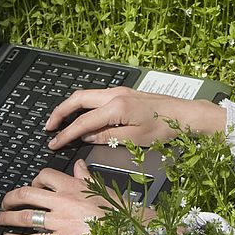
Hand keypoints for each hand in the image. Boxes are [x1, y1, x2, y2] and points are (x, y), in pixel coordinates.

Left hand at [0, 159, 154, 234]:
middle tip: (4, 202)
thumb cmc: (119, 212)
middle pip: (27, 195)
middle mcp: (63, 202)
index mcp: (73, 187)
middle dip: (10, 198)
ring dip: (8, 217)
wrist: (129, 232)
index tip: (30, 186)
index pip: (45, 176)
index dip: (34, 180)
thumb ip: (85, 177)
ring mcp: (60, 223)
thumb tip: (77, 165)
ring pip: (25, 216)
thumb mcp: (102, 189)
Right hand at [45, 86, 224, 149]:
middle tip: (48, 127)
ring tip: (60, 121)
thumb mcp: (135, 140)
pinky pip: (96, 95)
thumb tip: (86, 137)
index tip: (54, 143)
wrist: (186, 115)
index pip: (83, 122)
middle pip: (78, 99)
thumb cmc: (165, 127)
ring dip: (70, 107)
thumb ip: (107, 137)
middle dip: (60, 113)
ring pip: (86, 95)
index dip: (66, 134)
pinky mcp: (125, 92)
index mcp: (116, 107)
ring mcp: (120, 91)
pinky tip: (82, 114)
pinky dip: (83, 104)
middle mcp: (115, 94)